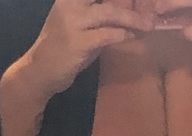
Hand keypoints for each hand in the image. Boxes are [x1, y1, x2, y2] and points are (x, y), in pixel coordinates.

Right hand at [24, 0, 154, 100]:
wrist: (39, 71)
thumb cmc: (63, 49)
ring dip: (133, 19)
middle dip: (131, 4)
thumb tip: (127, 14)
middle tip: (151, 11)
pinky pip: (106, 34)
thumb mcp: (79, 25)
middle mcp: (70, 4)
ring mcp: (73, 22)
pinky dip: (122, 34)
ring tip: (148, 24)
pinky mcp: (78, 42)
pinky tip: (132, 36)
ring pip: (109, 13)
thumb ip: (99, 18)